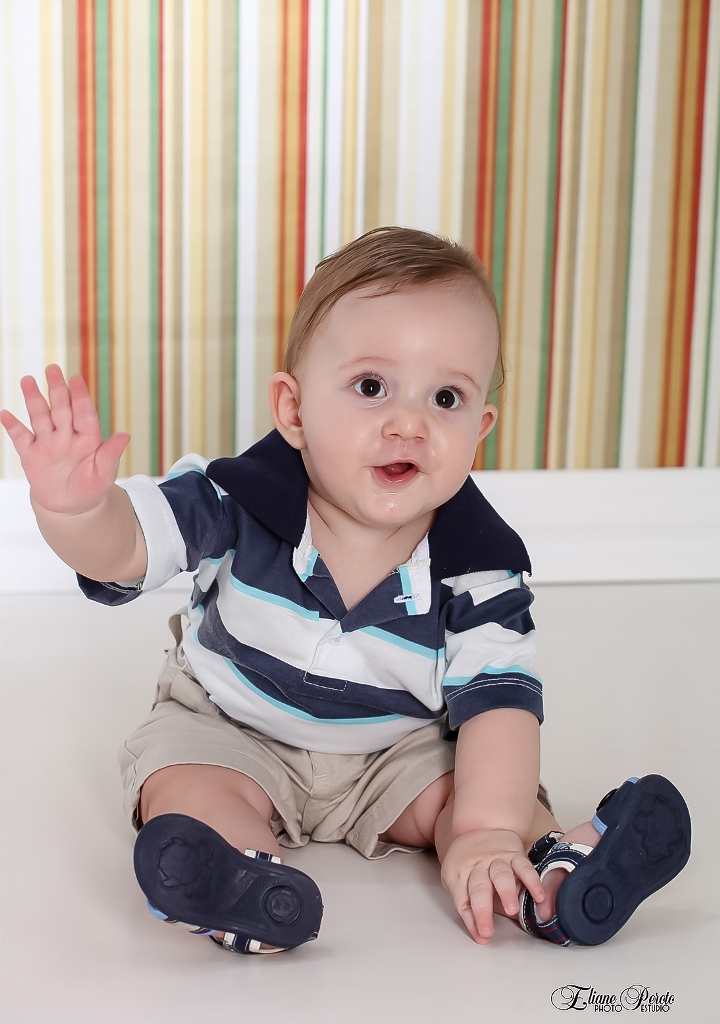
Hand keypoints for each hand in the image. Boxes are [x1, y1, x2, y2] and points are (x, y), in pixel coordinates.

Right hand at [0, 365, 129, 514]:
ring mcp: (48, 443)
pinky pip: (21, 438)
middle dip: (57, 389)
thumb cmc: (91, 488)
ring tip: (28, 380)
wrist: (70, 507)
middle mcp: (66, 436)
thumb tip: (125, 435)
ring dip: (34, 399)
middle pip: (61, 409)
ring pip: (40, 417)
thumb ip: (110, 455)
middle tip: (53, 369)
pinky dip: (13, 427)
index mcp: (88, 438)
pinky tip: (5, 414)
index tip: (77, 380)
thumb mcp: (104, 475)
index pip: (84, 415)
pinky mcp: (31, 455)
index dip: (81, 398)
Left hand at [440, 828, 545, 943]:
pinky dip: (532, 881)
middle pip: (478, 889)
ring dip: (506, 893)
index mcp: (458, 872)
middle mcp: (476, 865)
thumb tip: (479, 934)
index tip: (481, 936)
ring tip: (511, 910)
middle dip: (482, 911)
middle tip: (488, 931)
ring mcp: (496, 859)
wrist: (482, 824)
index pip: (462, 900)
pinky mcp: (514, 854)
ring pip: (501, 876)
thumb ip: (465, 902)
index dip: (471, 920)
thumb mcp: (455, 876)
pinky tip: (539, 896)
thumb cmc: (468, 858)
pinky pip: (524, 867)